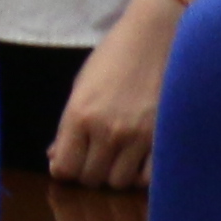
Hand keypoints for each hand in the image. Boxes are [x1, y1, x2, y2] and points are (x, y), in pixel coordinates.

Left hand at [54, 0, 180, 188]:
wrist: (156, 37)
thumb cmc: (114, 58)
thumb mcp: (81, 86)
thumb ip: (67, 126)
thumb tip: (55, 157)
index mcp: (79, 115)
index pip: (64, 168)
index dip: (64, 170)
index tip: (69, 164)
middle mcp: (107, 131)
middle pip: (91, 179)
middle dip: (88, 173)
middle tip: (93, 159)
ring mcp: (139, 137)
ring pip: (118, 182)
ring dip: (115, 175)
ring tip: (117, 158)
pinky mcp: (165, 138)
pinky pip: (150, 178)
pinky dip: (142, 177)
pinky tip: (139, 162)